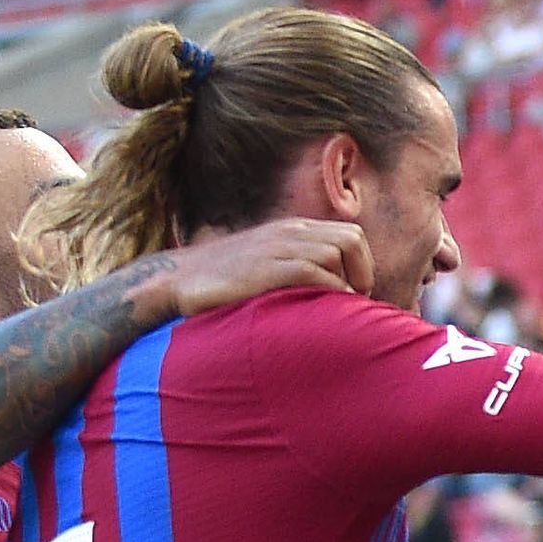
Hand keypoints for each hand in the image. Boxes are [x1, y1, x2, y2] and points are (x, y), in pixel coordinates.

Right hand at [133, 215, 372, 319]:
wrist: (179, 280)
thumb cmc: (224, 282)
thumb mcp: (266, 264)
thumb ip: (296, 267)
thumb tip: (331, 293)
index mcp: (292, 230)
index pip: (349, 235)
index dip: (362, 264)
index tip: (357, 292)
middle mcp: (289, 233)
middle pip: (352, 239)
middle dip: (363, 271)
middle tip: (356, 302)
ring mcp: (276, 248)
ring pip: (336, 253)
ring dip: (347, 285)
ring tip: (341, 311)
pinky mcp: (266, 268)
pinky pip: (313, 271)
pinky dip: (329, 292)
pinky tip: (326, 312)